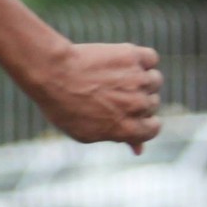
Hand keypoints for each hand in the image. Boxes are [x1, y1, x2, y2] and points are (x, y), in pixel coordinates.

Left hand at [31, 42, 163, 150]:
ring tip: (113, 77)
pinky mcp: (133, 56)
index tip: (131, 115)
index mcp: (127, 128)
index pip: (153, 129)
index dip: (143, 123)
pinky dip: (140, 59)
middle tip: (108, 93)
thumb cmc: (63, 105)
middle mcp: (138, 105)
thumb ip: (117, 138)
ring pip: (154, 80)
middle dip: (135, 100)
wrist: (51, 72)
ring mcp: (138, 80)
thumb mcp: (85, 132)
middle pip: (152, 104)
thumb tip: (139, 149)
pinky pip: (150, 59)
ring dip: (140, 79)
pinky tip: (120, 62)